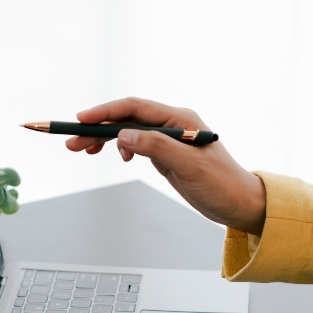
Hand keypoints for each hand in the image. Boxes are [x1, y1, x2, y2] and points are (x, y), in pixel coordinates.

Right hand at [66, 98, 265, 234]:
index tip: (81, 120)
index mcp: (180, 120)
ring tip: (81, 149)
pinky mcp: (168, 155)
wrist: (240, 204)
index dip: (105, 112)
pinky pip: (137, 144)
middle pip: (127, 119)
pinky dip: (120, 147)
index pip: (134, 108)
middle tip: (72, 142)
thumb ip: (157, 148)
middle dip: (97, 128)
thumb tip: (125, 136)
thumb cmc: (223, 185)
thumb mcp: (189, 166)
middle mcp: (173, 125)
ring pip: (129, 132)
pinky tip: (114, 156)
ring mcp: (169, 140)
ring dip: (104, 139)